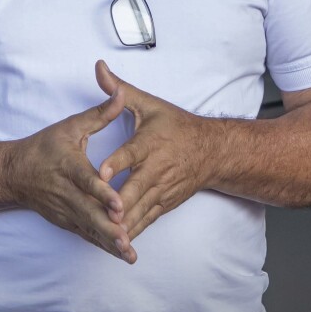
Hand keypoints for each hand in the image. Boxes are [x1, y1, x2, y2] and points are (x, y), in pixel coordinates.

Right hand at [3, 86, 134, 261]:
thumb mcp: (71, 126)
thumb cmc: (45, 147)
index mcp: (68, 167)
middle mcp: (65, 192)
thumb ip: (100, 114)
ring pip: (88, 228)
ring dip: (107, 242)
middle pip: (88, 213)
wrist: (13, 173)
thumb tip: (122, 94)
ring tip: (128, 254)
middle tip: (127, 239)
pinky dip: (102, 245)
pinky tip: (121, 254)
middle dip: (107, 228)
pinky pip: (86, 235)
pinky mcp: (66, 221)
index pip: (86, 182)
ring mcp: (65, 210)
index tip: (119, 205)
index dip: (102, 194)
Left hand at [94, 60, 213, 242]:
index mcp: (151, 143)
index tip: (103, 173)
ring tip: (105, 235)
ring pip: (141, 209)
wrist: (212, 151)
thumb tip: (98, 68)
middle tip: (99, 214)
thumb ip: (119, 89)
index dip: (117, 163)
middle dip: (118, 203)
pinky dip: (133, 231)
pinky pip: (147, 219)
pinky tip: (117, 243)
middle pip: (135, 188)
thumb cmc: (176, 126)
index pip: (132, 153)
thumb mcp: (150, 104)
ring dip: (124, 223)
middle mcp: (157, 168)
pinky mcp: (165, 203)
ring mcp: (162, 189)